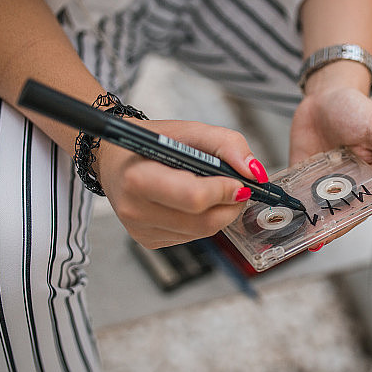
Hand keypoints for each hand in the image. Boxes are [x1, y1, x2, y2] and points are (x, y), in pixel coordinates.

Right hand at [96, 119, 265, 248]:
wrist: (116, 159)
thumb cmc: (152, 142)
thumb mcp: (190, 130)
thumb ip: (227, 145)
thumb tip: (255, 172)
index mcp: (139, 178)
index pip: (194, 198)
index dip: (225, 191)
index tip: (239, 181)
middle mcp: (136, 210)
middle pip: (204, 222)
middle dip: (231, 205)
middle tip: (237, 187)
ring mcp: (141, 231)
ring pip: (203, 232)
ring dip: (220, 213)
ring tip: (214, 190)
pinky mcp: (150, 241)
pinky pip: (193, 237)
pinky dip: (204, 220)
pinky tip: (194, 203)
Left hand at [290, 79, 371, 248]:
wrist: (325, 94)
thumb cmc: (359, 110)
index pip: (363, 210)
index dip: (348, 223)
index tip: (332, 233)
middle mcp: (349, 189)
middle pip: (336, 216)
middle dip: (322, 229)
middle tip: (308, 239)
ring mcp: (323, 185)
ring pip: (314, 211)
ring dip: (304, 224)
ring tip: (290, 235)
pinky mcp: (302, 178)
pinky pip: (294, 196)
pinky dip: (286, 207)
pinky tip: (277, 216)